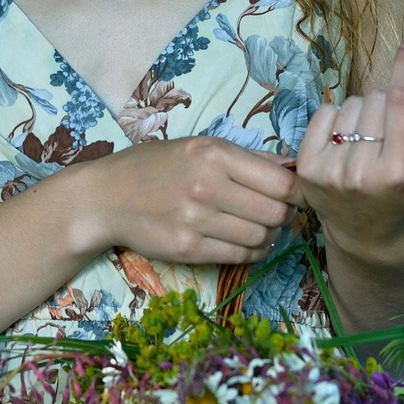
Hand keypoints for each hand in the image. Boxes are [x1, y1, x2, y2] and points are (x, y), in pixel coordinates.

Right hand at [72, 135, 300, 264]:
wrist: (106, 197)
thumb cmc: (155, 167)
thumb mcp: (199, 147)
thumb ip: (246, 158)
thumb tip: (292, 167)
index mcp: (214, 154)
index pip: (281, 182)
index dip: (297, 193)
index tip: (295, 196)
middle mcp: (207, 186)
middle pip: (275, 213)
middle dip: (283, 216)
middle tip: (275, 213)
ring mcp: (196, 220)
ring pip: (261, 237)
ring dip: (268, 236)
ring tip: (258, 228)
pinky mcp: (187, 249)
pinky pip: (239, 256)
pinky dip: (251, 252)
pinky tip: (244, 243)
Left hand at [295, 36, 403, 269]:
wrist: (369, 235)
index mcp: (398, 172)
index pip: (401, 102)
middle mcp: (361, 173)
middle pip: (377, 99)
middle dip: (389, 102)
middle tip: (392, 129)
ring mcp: (330, 171)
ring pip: (351, 104)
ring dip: (364, 112)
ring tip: (370, 141)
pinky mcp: (307, 168)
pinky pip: (325, 111)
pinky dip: (338, 117)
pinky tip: (347, 141)